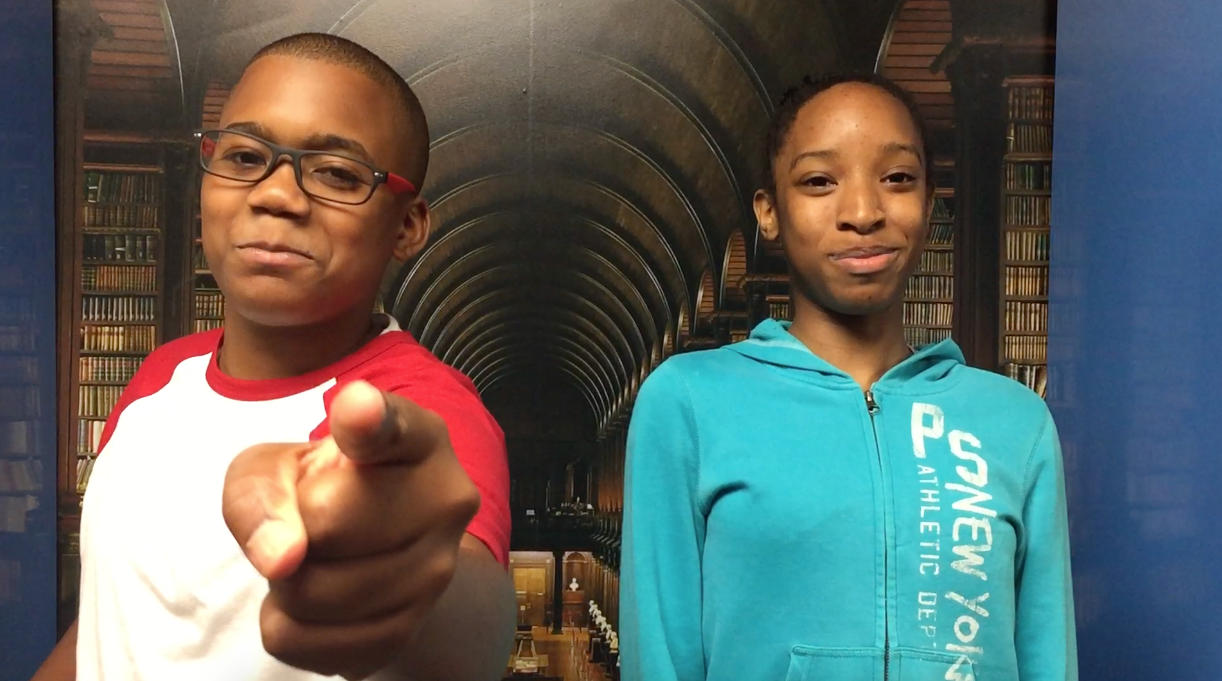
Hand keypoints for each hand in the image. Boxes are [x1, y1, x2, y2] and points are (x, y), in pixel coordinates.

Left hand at [221, 380, 481, 679]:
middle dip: (292, 525)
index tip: (355, 406)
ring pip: (310, 591)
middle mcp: (446, 499)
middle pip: (327, 520)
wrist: (374, 550)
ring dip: (284, 582)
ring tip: (313, 559)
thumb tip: (283, 558)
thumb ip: (261, 491)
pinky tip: (315, 601)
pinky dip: (287, 626)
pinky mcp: (409, 631)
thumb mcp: (275, 466)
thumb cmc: (321, 488)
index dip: (369, 420)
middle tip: (310, 519)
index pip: (394, 427)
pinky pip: (305, 642)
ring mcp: (436, 572)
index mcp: (420, 437)